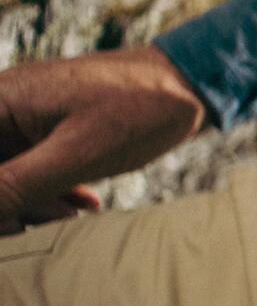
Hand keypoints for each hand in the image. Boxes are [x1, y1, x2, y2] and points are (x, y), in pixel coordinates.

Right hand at [0, 46, 206, 233]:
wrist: (190, 86)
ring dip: (31, 203)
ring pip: (4, 178)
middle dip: (10, 203)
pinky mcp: (45, 134)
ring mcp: (22, 121)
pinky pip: (27, 172)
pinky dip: (49, 193)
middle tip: (51, 219)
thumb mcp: (79, 153)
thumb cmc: (140, 109)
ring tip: (74, 213)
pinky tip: (84, 203)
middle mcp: (1, 108)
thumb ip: (18, 184)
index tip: (13, 218)